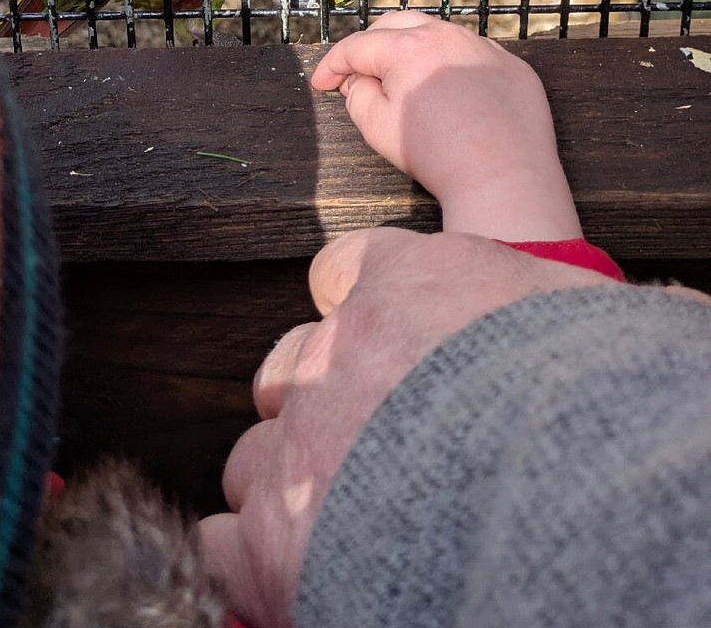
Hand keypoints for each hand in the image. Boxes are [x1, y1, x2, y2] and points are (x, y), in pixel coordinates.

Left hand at [198, 227, 616, 627]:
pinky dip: (250, 556)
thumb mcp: (589, 320)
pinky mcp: (272, 542)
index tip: (380, 336)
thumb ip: (557, 308)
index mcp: (409, 284)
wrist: (573, 507)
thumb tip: (610, 319)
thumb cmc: (604, 404)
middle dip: (316, 401)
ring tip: (345, 517)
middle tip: (370, 444)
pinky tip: (287, 568)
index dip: (355, 304)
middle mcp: (335, 356)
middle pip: (290, 367)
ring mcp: (297, 446)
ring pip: (255, 454)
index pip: (346, 268)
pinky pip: (225, 539)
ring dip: (288, 481)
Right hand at [311, 11, 581, 242]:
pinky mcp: (511, 66)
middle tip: (356, 73)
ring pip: (437, 35)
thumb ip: (357, 96)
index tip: (321, 83)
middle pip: (396, 25)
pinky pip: (471, 54)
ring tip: (400, 80)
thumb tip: (357, 81)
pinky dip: (448, 64)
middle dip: (370, 45)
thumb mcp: (377, 127)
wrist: (501, 175)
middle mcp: (447, 36)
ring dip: (411, 50)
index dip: (333, 65)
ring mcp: (484, 48)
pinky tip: (444, 93)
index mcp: (408, 48)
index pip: (358, 46)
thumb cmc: (436, 154)